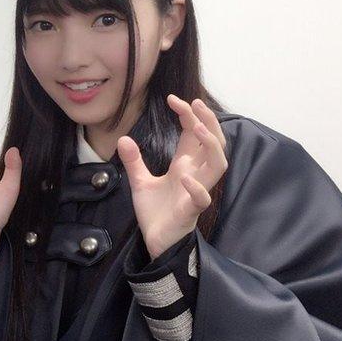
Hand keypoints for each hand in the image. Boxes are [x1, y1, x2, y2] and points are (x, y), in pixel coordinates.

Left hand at [118, 95, 227, 259]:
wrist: (156, 241)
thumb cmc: (156, 212)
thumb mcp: (139, 182)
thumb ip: (134, 161)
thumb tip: (123, 138)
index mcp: (185, 165)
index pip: (194, 134)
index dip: (189, 115)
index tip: (173, 99)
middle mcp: (195, 174)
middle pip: (213, 142)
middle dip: (208, 121)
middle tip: (195, 103)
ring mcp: (196, 191)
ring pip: (218, 165)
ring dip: (211, 145)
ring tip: (197, 127)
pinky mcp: (191, 210)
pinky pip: (202, 198)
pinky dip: (196, 186)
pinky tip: (184, 175)